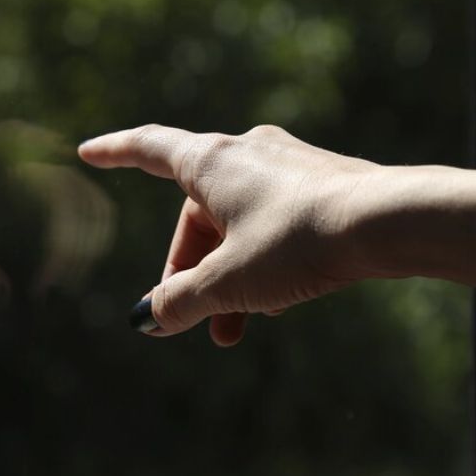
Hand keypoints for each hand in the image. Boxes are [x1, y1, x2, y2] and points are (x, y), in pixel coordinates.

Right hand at [79, 124, 403, 345]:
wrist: (387, 222)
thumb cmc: (298, 241)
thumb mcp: (229, 280)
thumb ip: (181, 300)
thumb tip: (148, 319)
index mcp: (211, 161)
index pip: (148, 149)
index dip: (114, 152)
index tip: (88, 151)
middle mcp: (246, 152)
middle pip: (197, 214)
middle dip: (191, 271)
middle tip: (192, 320)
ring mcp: (286, 165)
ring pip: (237, 223)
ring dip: (229, 274)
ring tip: (238, 326)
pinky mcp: (319, 183)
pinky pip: (273, 222)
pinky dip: (263, 258)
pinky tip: (283, 298)